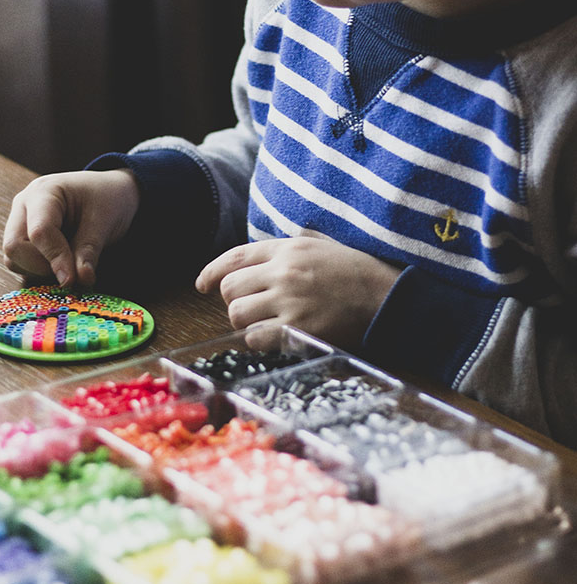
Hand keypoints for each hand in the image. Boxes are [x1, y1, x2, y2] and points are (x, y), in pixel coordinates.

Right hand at [2, 169, 139, 287]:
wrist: (109, 192)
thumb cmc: (107, 198)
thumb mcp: (104, 221)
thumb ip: (89, 251)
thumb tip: (81, 280)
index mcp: (44, 191)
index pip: (38, 231)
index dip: (55, 258)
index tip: (73, 280)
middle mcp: (24, 206)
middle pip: (13, 247)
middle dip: (41, 267)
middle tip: (72, 271)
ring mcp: (19, 222)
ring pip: (13, 259)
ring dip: (40, 271)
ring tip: (71, 263)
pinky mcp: (23, 239)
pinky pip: (20, 263)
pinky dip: (39, 272)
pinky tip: (63, 263)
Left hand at [195, 235, 399, 349]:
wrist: (383, 294)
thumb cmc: (353, 269)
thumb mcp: (319, 244)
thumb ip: (287, 247)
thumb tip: (258, 255)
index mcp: (286, 248)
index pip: (234, 257)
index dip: (211, 271)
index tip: (201, 284)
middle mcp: (283, 272)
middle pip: (229, 288)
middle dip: (233, 300)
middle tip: (249, 307)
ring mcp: (289, 301)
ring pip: (237, 314)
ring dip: (244, 321)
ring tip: (264, 322)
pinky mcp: (297, 328)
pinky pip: (256, 338)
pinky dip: (258, 339)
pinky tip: (273, 336)